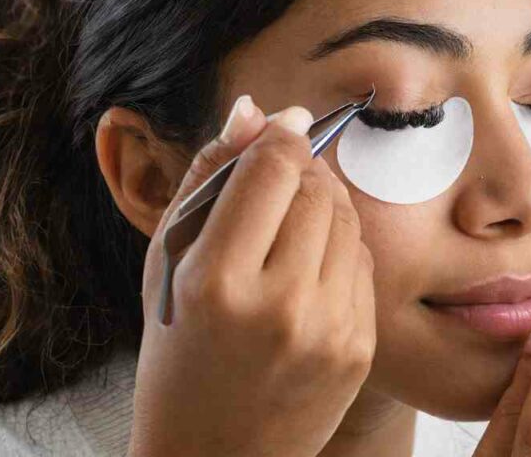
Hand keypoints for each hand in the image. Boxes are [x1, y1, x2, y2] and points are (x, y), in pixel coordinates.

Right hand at [128, 97, 375, 456]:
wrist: (213, 454)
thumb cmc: (176, 354)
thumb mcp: (167, 264)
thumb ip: (207, 179)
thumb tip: (254, 108)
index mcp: (218, 282)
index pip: (272, 168)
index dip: (278, 134)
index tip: (278, 128)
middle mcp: (281, 305)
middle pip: (318, 188)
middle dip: (302, 168)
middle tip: (281, 175)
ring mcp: (330, 330)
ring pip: (349, 220)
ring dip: (325, 203)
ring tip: (290, 223)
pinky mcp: (360, 348)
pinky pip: (363, 264)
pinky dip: (339, 248)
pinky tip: (308, 266)